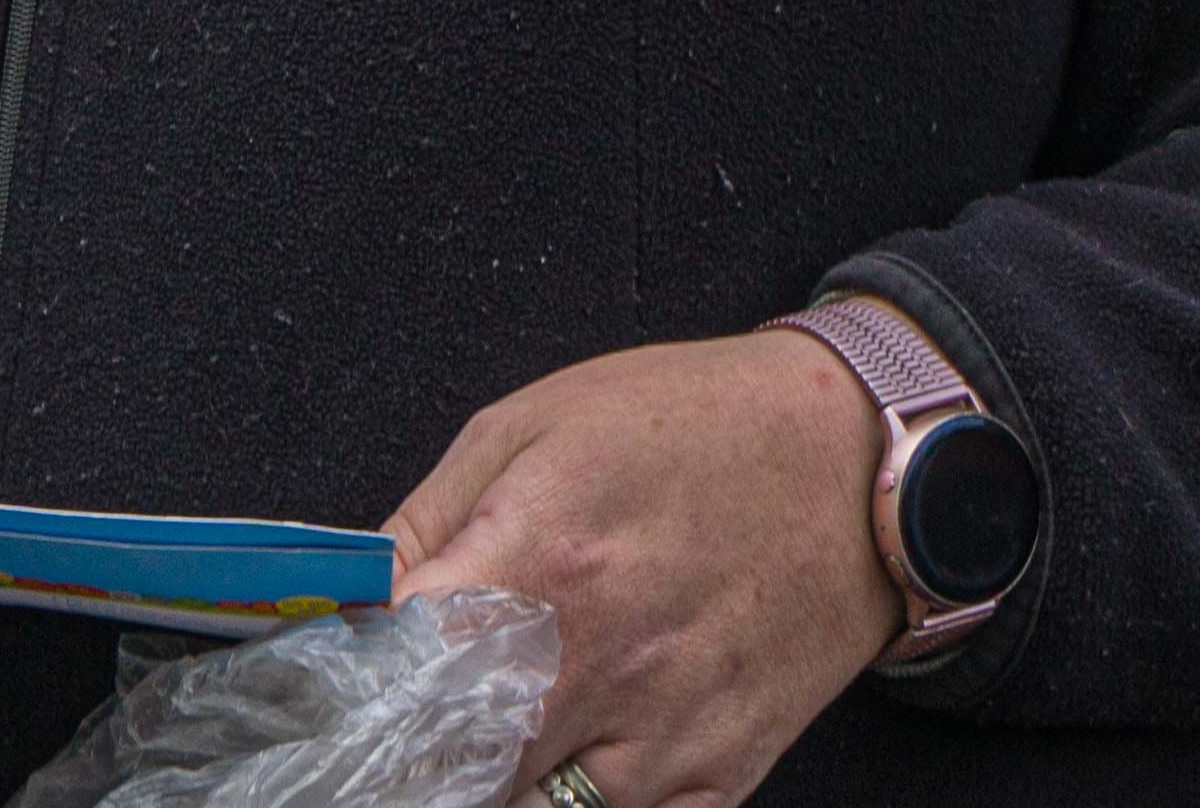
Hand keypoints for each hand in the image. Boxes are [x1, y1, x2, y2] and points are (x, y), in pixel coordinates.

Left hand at [388, 329, 900, 807]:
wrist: (854, 462)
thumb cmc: (688, 428)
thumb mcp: (527, 428)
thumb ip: (425, 525)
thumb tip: (354, 605)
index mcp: (541, 563)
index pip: (399, 678)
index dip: (355, 689)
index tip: (346, 684)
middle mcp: (602, 664)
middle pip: (454, 771)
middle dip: (418, 753)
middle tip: (413, 723)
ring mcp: (665, 737)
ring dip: (492, 785)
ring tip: (488, 737)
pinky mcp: (718, 780)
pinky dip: (571, 805)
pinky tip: (564, 757)